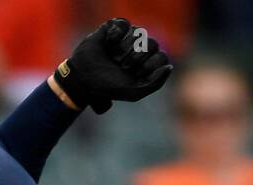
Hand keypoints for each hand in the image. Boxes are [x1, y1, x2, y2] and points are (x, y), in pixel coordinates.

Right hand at [52, 17, 173, 113]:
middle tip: (122, 67)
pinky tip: (108, 44)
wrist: (83, 78)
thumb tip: (169, 66)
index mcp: (147, 63)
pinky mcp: (115, 26)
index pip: (161, 57)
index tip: (135, 75)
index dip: (149, 66)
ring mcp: (128, 36)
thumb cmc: (108, 86)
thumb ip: (155, 83)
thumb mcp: (134, 92)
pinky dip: (115, 36)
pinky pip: (125, 24)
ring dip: (124, 49)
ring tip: (113, 57)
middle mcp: (140, 48)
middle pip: (153, 43)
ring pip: (139, 33)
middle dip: (136, 59)